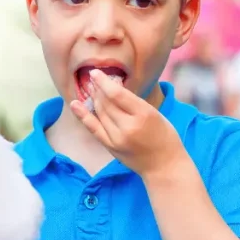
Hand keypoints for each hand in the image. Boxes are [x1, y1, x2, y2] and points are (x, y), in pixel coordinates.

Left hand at [71, 69, 185, 176]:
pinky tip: (75, 104)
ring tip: (90, 89)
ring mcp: (117, 138)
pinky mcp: (111, 147)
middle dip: (98, 89)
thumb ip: (134, 102)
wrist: (164, 166)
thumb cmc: (165, 137)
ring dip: (93, 99)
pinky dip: (83, 115)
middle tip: (93, 79)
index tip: (95, 72)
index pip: (117, 94)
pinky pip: (93, 128)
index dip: (103, 82)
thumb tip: (113, 88)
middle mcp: (128, 126)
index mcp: (143, 114)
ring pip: (100, 113)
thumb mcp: (155, 113)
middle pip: (106, 103)